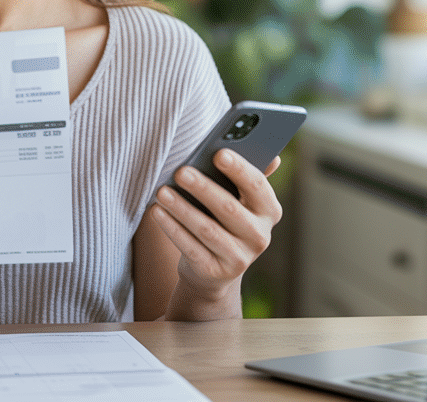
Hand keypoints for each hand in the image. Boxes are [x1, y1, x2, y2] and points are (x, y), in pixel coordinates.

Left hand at [151, 150, 282, 307]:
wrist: (214, 268)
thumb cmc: (223, 219)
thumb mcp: (237, 199)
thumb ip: (244, 177)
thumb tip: (269, 153)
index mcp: (269, 210)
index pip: (257, 185)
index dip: (239, 169)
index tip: (218, 153)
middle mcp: (260, 236)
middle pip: (229, 208)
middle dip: (203, 188)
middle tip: (180, 171)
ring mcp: (240, 258)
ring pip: (207, 230)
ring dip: (182, 209)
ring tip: (162, 192)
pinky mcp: (216, 273)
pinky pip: (191, 248)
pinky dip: (172, 229)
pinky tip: (157, 212)